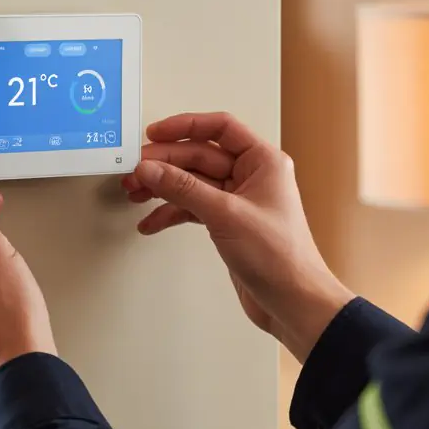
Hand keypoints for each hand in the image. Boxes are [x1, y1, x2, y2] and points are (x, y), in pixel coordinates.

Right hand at [121, 112, 353, 361]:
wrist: (293, 302)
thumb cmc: (280, 257)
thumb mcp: (226, 214)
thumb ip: (184, 188)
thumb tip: (152, 168)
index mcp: (262, 161)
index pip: (220, 128)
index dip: (185, 126)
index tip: (154, 133)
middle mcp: (251, 176)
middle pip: (199, 156)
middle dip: (165, 163)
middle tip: (136, 171)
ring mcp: (238, 201)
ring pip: (192, 183)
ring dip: (163, 188)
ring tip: (136, 193)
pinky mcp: (228, 224)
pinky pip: (193, 208)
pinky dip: (171, 213)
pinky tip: (152, 222)